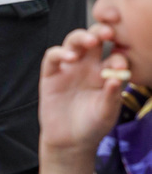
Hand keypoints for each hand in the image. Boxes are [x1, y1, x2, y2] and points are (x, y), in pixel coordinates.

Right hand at [39, 24, 124, 155]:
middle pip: (94, 39)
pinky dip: (60, 53)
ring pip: (73, 42)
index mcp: (105, 73)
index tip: (123, 61)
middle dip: (101, 32)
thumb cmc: (92, 126)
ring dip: (82, 37)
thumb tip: (117, 78)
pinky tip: (70, 58)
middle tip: (109, 32)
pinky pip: (53, 56)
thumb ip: (112, 97)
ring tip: (90, 41)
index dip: (119, 54)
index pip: (113, 55)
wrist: (70, 141)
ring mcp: (69, 67)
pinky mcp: (51, 73)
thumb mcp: (106, 114)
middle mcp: (87, 66)